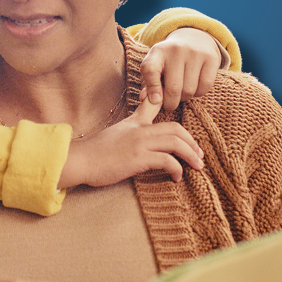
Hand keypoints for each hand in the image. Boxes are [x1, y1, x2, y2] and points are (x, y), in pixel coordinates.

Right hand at [58, 96, 203, 188]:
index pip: (154, 104)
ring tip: (197, 166)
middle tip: (199, 154)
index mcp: (135, 121)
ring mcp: (140, 142)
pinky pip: (167, 160)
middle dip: (191, 142)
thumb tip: (144, 143)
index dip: (170, 103)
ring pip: (176, 142)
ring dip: (191, 155)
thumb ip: (131, 133)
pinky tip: (177, 177)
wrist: (82, 160)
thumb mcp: (116, 134)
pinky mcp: (138, 158)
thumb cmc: (97, 152)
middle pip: (175, 128)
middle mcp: (140, 128)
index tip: (182, 117)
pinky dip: (177, 168)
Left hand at [140, 27, 222, 112]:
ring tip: (181, 93)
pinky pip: (205, 87)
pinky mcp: (211, 58)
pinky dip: (198, 93)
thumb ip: (148, 83)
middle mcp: (176, 49)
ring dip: (185, 98)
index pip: (150, 70)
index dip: (152, 89)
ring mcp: (195, 53)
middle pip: (173, 88)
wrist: (192, 39)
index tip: (155, 101)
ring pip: (189, 90)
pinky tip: (194, 88)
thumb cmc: (169, 60)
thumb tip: (145, 100)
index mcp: (158, 51)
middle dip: (170, 103)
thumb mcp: (155, 66)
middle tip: (169, 104)